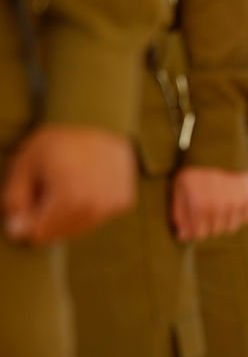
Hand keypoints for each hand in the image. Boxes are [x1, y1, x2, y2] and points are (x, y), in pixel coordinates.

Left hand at [3, 125, 135, 244]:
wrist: (98, 120)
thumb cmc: (57, 140)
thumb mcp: (24, 165)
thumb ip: (15, 201)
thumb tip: (16, 231)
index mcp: (68, 200)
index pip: (39, 235)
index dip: (27, 222)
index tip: (28, 202)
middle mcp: (94, 208)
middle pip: (60, 234)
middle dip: (48, 219)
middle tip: (47, 190)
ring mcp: (111, 206)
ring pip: (80, 227)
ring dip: (68, 215)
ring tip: (67, 185)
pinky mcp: (123, 202)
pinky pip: (98, 217)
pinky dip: (88, 207)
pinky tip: (86, 184)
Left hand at [171, 167, 247, 241]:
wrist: (218, 146)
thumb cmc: (194, 166)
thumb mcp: (180, 187)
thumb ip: (179, 213)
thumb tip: (183, 236)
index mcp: (200, 206)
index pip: (199, 234)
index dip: (195, 231)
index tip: (194, 224)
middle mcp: (219, 208)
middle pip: (215, 232)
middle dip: (208, 227)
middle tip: (205, 214)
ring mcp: (236, 203)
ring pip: (231, 228)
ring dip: (223, 223)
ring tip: (218, 211)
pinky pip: (245, 218)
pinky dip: (238, 216)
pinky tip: (230, 206)